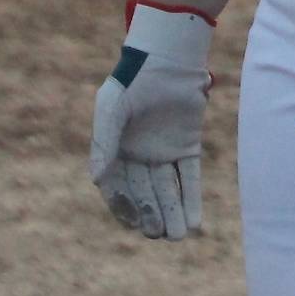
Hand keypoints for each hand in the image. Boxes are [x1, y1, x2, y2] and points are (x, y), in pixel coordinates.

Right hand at [90, 2, 214, 239]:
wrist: (168, 58)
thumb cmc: (134, 81)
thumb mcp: (111, 110)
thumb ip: (105, 143)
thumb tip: (98, 179)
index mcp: (116, 152)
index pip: (119, 189)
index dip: (126, 209)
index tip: (134, 226)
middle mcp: (139, 156)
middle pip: (146, 194)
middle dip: (153, 216)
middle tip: (160, 236)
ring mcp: (164, 152)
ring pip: (168, 190)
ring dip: (173, 213)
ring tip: (177, 237)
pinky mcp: (188, 144)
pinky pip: (189, 176)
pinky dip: (192, 197)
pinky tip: (195, 221)